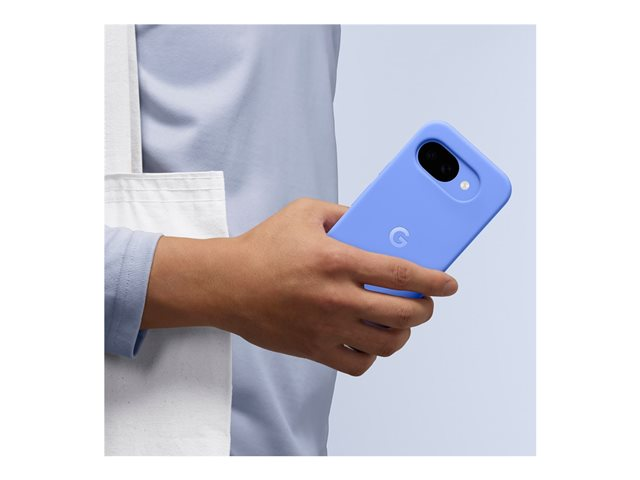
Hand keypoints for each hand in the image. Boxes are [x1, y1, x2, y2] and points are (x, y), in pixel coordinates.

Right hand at [142, 198, 457, 375]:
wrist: (225, 284)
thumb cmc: (262, 248)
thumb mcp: (304, 213)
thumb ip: (343, 212)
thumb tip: (374, 221)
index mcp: (337, 260)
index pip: (401, 274)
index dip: (433, 279)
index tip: (450, 283)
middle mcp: (336, 298)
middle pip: (403, 313)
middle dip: (425, 308)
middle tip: (424, 301)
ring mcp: (326, 328)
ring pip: (386, 343)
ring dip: (403, 333)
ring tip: (400, 321)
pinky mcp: (313, 349)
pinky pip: (358, 363)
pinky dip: (372, 354)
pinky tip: (369, 339)